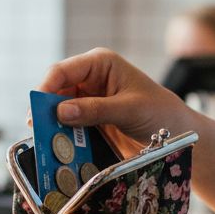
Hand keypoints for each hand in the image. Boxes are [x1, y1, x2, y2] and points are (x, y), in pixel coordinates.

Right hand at [39, 48, 195, 158]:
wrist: (178, 135)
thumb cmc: (161, 113)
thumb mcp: (130, 109)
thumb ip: (96, 109)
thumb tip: (61, 111)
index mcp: (100, 63)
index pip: (63, 71)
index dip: (46, 88)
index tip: (36, 110)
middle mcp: (90, 80)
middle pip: (56, 92)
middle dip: (46, 110)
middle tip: (36, 131)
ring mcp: (88, 101)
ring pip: (59, 112)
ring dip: (52, 127)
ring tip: (45, 143)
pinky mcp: (89, 122)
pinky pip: (68, 129)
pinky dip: (62, 138)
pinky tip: (58, 149)